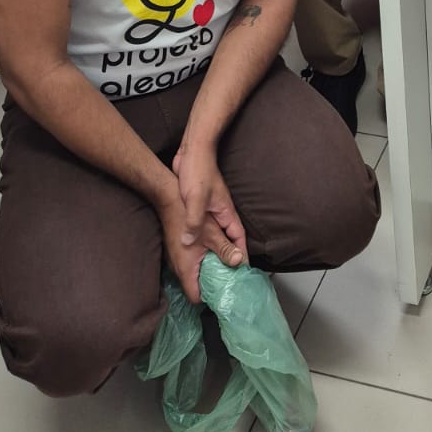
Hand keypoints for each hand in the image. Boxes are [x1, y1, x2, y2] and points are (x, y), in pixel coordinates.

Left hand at [168, 145, 248, 302]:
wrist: (192, 151)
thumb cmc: (197, 172)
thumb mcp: (196, 199)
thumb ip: (194, 221)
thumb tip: (189, 243)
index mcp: (226, 213)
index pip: (239, 240)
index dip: (241, 257)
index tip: (241, 276)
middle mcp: (221, 215)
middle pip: (228, 242)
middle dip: (228, 260)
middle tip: (224, 280)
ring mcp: (210, 212)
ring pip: (215, 237)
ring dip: (214, 252)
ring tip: (209, 272)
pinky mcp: (199, 208)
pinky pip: (203, 230)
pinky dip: (201, 242)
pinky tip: (193, 251)